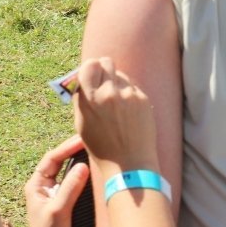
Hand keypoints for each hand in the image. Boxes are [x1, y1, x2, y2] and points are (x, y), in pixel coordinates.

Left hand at [19, 135, 88, 226]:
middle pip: (61, 161)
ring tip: (97, 152)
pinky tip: (98, 173)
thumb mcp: (58, 211)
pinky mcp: (68, 203)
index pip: (52, 158)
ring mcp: (57, 194)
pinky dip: (87, 177)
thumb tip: (83, 166)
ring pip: (70, 172)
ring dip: (82, 162)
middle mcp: (47, 186)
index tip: (83, 139)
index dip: (67, 147)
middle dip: (76, 150)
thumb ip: (70, 188)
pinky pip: (78, 184)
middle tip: (93, 140)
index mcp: (37, 184)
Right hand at [73, 57, 158, 176]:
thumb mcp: (81, 123)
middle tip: (104, 80)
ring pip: (121, 74)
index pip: (89, 64)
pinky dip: (129, 93)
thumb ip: (81, 98)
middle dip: (104, 69)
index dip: (90, 67)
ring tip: (116, 102)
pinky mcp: (143, 98)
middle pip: (107, 62)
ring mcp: (128, 95)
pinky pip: (133, 86)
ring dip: (117, 82)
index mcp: (90, 99)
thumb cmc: (102, 147)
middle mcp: (109, 93)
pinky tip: (128, 111)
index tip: (91, 73)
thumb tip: (82, 78)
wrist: (130, 164)